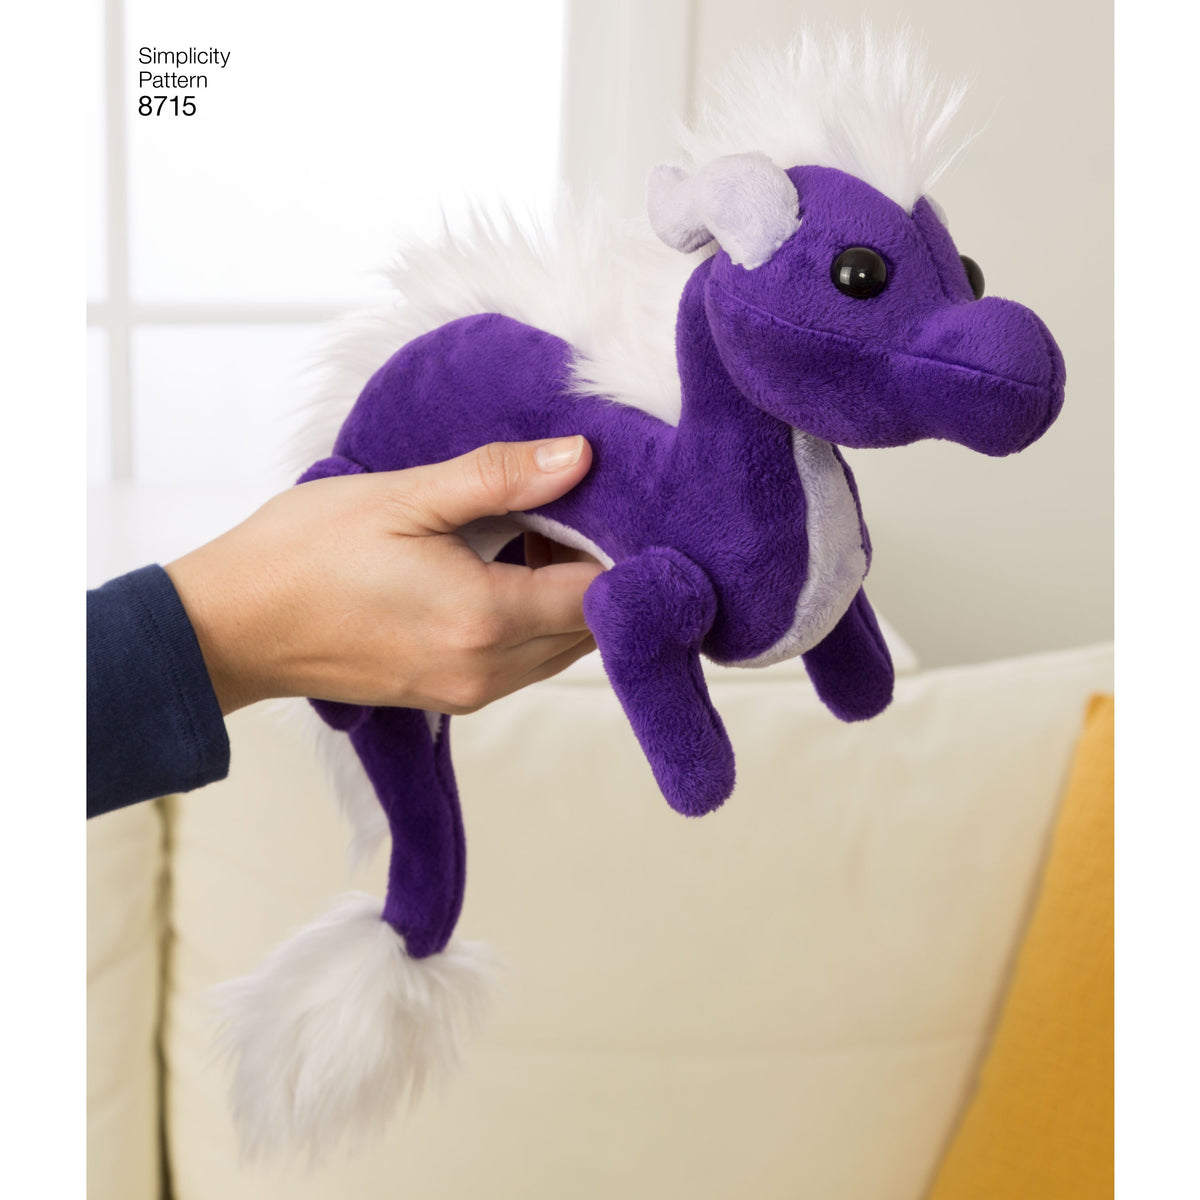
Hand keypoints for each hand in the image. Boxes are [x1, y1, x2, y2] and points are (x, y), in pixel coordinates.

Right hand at [165, 437, 602, 715]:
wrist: (231, 626)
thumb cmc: (303, 554)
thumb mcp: (403, 496)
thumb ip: (499, 477)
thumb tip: (580, 457)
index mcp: (483, 618)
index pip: (601, 596)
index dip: (623, 551)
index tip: (615, 504)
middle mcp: (487, 670)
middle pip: (591, 629)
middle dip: (598, 572)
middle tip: (570, 507)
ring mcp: (469, 692)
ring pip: (562, 649)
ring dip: (565, 596)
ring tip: (531, 532)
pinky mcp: (450, 696)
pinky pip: (525, 661)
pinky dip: (535, 619)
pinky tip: (503, 568)